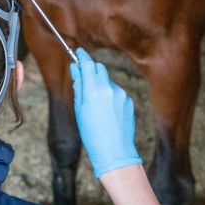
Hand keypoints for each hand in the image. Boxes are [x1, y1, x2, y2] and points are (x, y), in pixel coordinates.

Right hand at [70, 47, 142, 177]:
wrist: (114, 152)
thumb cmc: (92, 133)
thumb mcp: (79, 109)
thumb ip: (79, 86)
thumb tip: (76, 69)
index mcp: (93, 90)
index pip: (88, 64)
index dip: (82, 56)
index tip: (78, 52)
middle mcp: (108, 88)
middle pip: (99, 68)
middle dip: (91, 71)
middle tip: (84, 81)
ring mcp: (121, 94)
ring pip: (107, 81)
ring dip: (101, 86)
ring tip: (97, 108)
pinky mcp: (128, 100)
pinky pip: (116, 92)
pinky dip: (110, 96)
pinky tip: (108, 112)